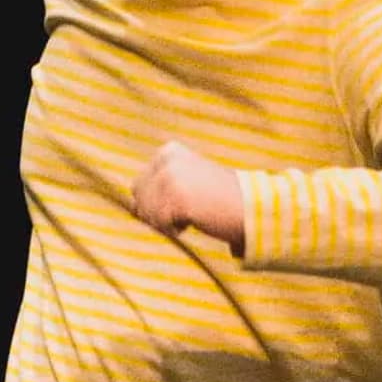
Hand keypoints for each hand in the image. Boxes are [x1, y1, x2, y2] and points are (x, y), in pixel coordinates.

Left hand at [130, 138, 247, 253]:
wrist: (249, 206)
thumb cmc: (217, 199)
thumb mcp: (186, 183)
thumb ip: (158, 188)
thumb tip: (132, 208)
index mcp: (168, 152)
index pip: (138, 186)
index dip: (156, 203)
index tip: (182, 202)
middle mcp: (166, 159)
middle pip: (138, 198)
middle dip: (156, 212)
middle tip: (185, 211)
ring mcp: (170, 177)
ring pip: (146, 212)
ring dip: (165, 222)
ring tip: (190, 215)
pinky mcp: (176, 196)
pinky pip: (158, 223)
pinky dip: (173, 229)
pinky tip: (192, 221)